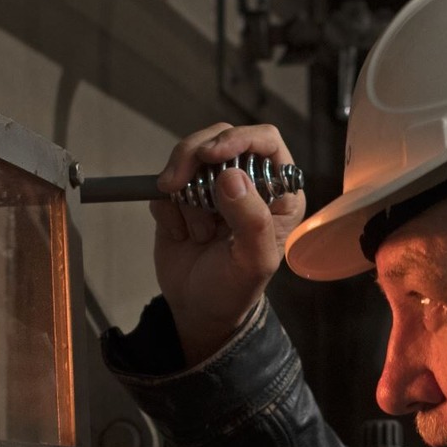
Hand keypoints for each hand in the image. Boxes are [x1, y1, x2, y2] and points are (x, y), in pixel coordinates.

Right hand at [152, 123, 306, 365]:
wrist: (197, 309)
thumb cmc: (235, 289)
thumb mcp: (253, 262)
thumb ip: (251, 219)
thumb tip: (232, 176)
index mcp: (279, 191)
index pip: (264, 141)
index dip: (238, 138)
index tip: (212, 154)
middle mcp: (249, 181)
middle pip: (220, 137)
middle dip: (194, 157)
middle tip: (176, 184)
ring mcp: (214, 186)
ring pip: (190, 155)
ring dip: (182, 190)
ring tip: (193, 230)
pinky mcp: (183, 196)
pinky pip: (167, 183)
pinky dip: (166, 208)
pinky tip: (180, 235)